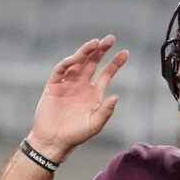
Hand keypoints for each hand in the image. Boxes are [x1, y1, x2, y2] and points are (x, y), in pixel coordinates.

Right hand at [29, 35, 128, 161]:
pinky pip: (60, 71)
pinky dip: (66, 64)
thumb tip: (116, 96)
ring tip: (94, 43)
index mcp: (94, 93)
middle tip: (109, 39)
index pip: (107, 73)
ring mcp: (67, 84)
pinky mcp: (53, 86)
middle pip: (93, 63)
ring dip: (85, 52)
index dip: (115, 63)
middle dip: (101, 50)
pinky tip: (74, 59)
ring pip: (78, 63)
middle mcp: (81, 85)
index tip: (125, 52)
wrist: (53, 140)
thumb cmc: (75, 135)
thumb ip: (106, 111)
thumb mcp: (95, 124)